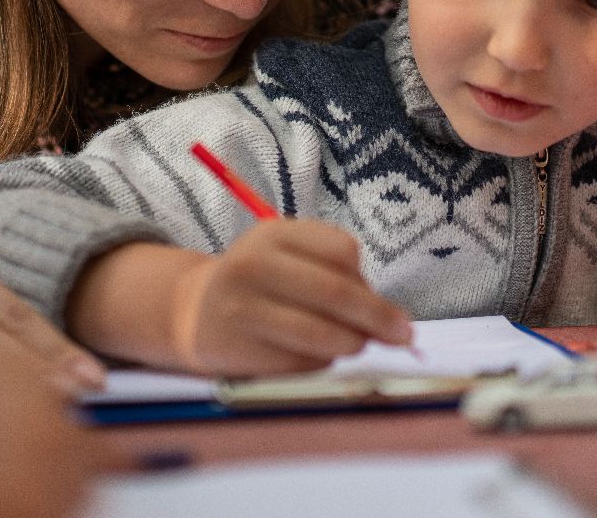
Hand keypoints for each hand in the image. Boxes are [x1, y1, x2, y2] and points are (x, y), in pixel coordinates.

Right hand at [167, 219, 412, 375]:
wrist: (194, 312)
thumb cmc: (259, 282)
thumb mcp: (288, 257)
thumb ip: (334, 272)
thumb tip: (389, 317)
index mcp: (273, 233)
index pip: (342, 251)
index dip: (369, 281)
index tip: (386, 304)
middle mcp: (254, 265)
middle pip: (336, 292)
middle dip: (377, 318)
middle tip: (403, 336)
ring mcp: (244, 309)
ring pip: (323, 333)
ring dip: (352, 344)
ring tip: (354, 344)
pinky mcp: (241, 350)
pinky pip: (303, 363)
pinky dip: (322, 363)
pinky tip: (313, 355)